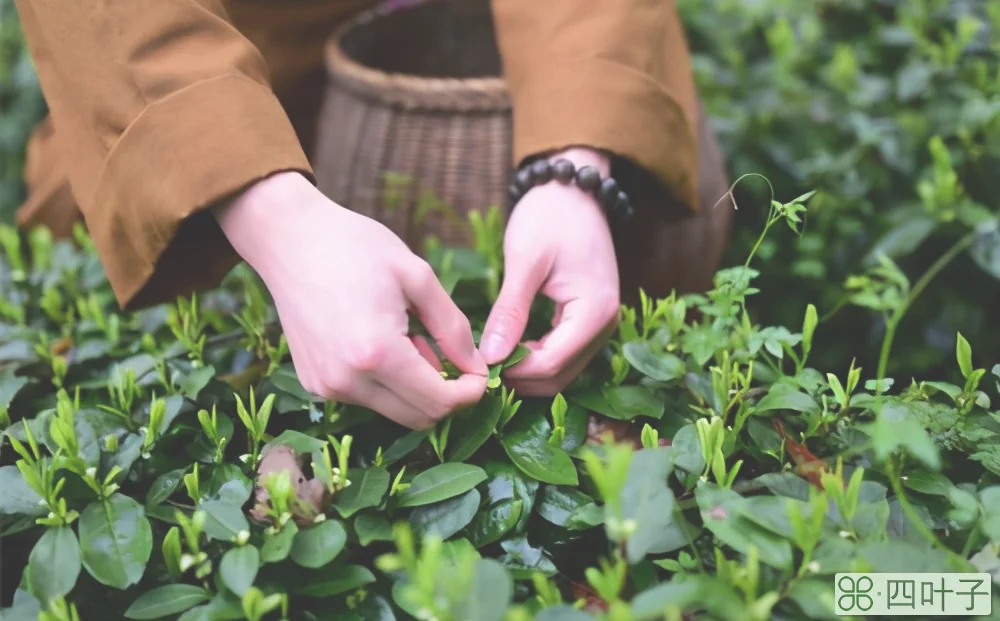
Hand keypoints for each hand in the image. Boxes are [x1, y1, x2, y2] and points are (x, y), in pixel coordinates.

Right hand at [214, 172, 487, 429]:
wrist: (289, 240)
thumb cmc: (355, 246)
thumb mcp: (417, 276)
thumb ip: (453, 327)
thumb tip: (476, 366)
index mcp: (377, 353)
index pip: (439, 402)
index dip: (471, 392)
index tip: (481, 371)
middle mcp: (348, 380)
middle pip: (420, 418)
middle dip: (448, 394)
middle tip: (449, 352)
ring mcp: (328, 386)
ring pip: (395, 411)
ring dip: (416, 387)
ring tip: (411, 338)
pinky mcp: (315, 384)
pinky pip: (367, 399)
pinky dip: (388, 382)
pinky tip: (384, 342)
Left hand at [479, 148, 620, 394]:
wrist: (573, 190)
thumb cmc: (549, 216)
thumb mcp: (525, 262)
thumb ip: (510, 311)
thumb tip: (489, 356)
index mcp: (594, 312)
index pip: (550, 364)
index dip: (512, 371)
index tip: (476, 365)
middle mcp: (605, 326)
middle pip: (558, 376)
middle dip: (518, 378)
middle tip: (477, 368)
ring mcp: (600, 325)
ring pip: (561, 371)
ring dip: (526, 372)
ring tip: (488, 360)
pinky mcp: (589, 320)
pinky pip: (563, 353)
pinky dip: (535, 358)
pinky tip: (507, 348)